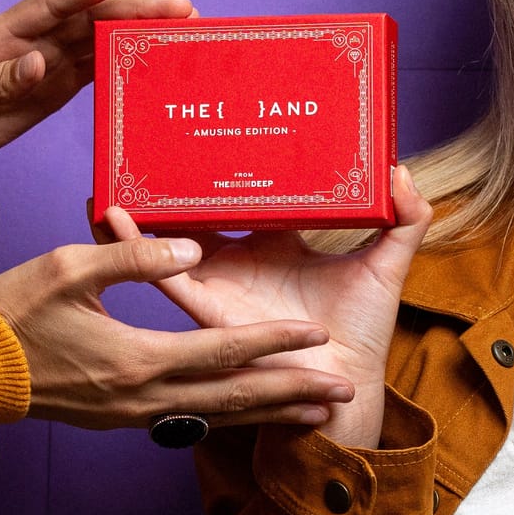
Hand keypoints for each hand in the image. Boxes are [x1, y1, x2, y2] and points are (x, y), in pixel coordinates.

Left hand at [0, 0, 194, 159]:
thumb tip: (39, 64)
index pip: (53, 3)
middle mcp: (29, 43)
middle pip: (90, 20)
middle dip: (136, 11)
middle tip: (186, 9)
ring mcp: (42, 67)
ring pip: (99, 44)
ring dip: (140, 37)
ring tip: (185, 33)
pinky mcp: (49, 92)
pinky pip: (92, 75)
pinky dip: (124, 68)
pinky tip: (155, 67)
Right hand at [0, 233, 356, 429]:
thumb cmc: (13, 313)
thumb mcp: (70, 269)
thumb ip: (134, 257)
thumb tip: (190, 248)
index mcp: (139, 359)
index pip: (225, 349)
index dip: (275, 341)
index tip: (319, 334)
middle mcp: (146, 397)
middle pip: (236, 396)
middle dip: (293, 392)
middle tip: (345, 390)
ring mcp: (133, 415)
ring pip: (217, 415)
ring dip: (269, 412)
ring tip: (315, 410)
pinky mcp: (120, 418)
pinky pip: (191, 419)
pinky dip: (229, 416)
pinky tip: (247, 410)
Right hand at [128, 167, 433, 448]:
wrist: (347, 384)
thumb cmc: (362, 330)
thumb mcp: (386, 265)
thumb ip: (403, 219)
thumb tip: (400, 170)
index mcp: (270, 243)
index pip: (235, 195)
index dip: (214, 167)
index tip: (198, 130)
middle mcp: (237, 260)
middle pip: (191, 213)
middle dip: (162, 184)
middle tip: (138, 144)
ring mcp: (216, 283)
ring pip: (166, 240)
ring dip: (137, 213)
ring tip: (109, 177)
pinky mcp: (203, 308)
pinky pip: (163, 275)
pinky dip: (136, 248)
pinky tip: (113, 217)